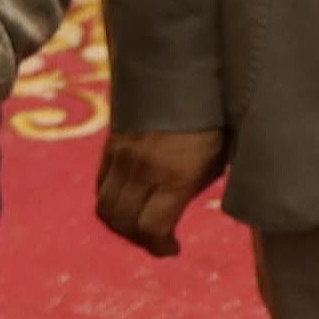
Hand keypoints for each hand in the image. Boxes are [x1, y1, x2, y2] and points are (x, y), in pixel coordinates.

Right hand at [94, 125, 230, 258]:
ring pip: (106, 207)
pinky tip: (130, 199)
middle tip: (157, 239)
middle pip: (124, 222)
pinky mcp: (111, 143)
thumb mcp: (218, 157)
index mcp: (177, 175)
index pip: (151, 228)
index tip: (173, 249)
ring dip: (121, 223)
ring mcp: (123, 154)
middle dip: (140, 239)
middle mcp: (144, 167)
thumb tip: (187, 212)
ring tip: (140, 223)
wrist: (185, 69)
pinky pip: (100, 185)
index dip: (159, 247)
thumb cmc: (215, 117)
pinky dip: (110, 200)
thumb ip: (197, 186)